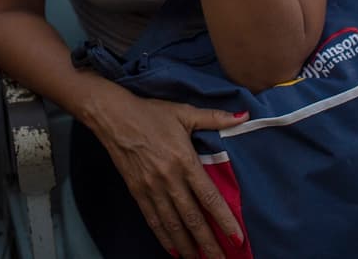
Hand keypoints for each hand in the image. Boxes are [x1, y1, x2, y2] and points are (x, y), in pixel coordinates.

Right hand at [89, 92, 248, 257]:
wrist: (113, 117)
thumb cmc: (151, 113)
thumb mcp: (184, 112)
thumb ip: (215, 117)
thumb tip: (244, 115)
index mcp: (184, 160)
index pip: (209, 197)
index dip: (224, 219)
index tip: (236, 238)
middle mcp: (169, 179)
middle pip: (193, 218)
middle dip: (208, 243)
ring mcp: (152, 188)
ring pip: (173, 224)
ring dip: (188, 246)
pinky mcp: (137, 192)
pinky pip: (153, 219)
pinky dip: (164, 237)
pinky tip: (174, 250)